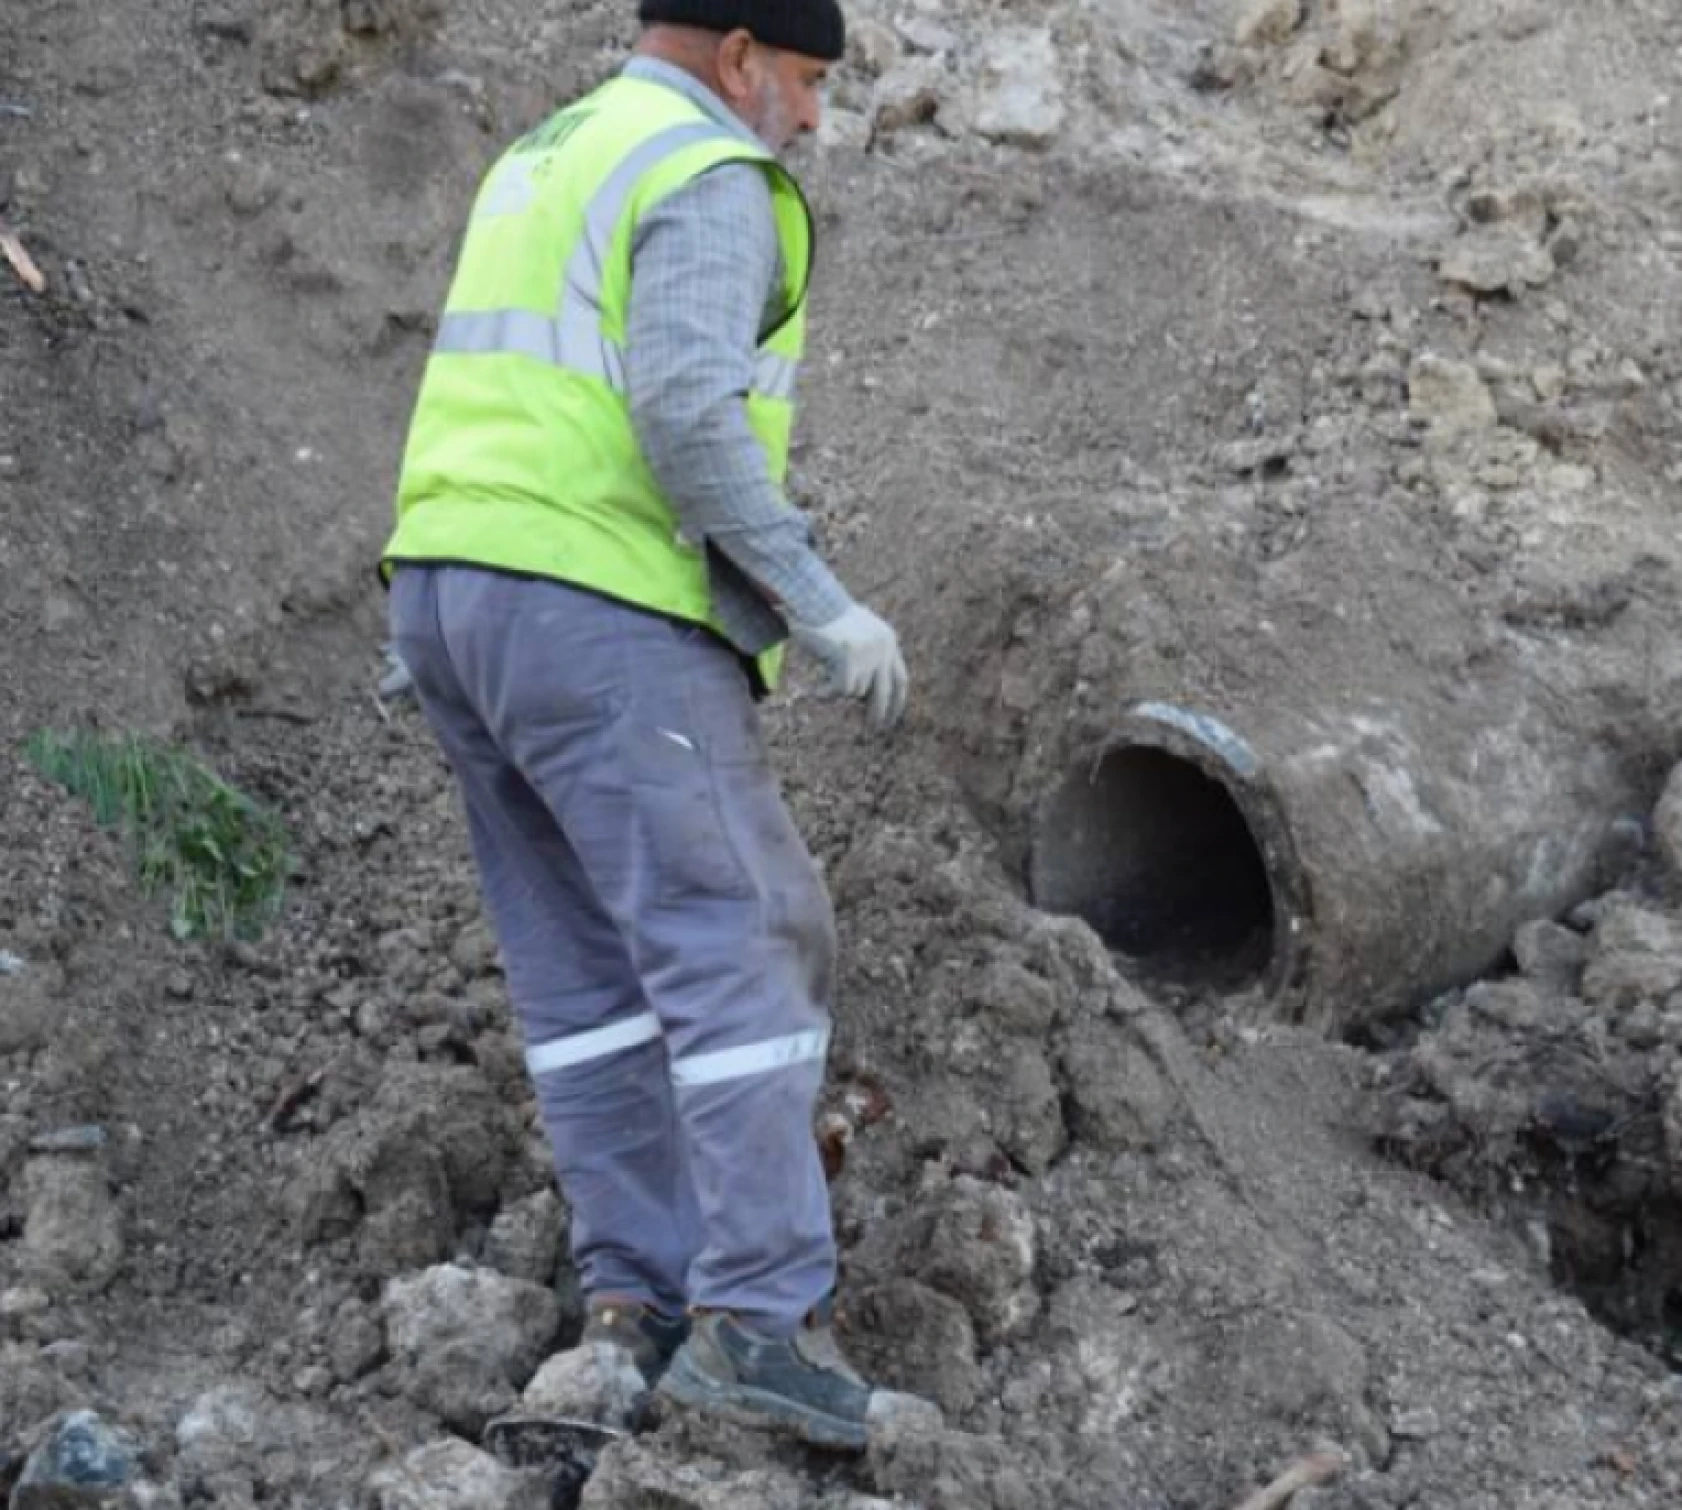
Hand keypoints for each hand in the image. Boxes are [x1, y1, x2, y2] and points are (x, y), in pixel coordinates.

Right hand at [791, 602, 908, 728]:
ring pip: (856, 690)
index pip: (900, 678)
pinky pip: (840, 690)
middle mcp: (883, 646)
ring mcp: (868, 652)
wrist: (810, 599)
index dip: (898, 702)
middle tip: (874, 730)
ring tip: (821, 677)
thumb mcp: (854, 638)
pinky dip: (825, 693)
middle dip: (880, 713)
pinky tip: (814, 689)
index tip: (892, 719)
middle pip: (886, 691)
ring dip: (837, 689)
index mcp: (888, 640)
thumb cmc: (825, 620)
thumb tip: (866, 699)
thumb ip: (866, 661)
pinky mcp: (850, 658)